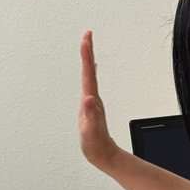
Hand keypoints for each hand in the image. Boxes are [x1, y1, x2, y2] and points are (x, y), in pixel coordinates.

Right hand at [79, 32, 120, 170]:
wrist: (104, 154)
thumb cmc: (96, 144)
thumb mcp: (90, 131)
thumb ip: (90, 115)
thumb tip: (88, 99)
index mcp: (91, 101)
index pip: (88, 73)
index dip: (86, 56)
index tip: (85, 39)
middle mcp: (93, 98)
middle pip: (91, 70)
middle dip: (88, 52)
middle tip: (87, 35)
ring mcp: (93, 102)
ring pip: (90, 75)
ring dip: (88, 60)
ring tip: (86, 47)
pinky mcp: (91, 107)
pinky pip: (90, 84)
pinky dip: (89, 74)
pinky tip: (89, 73)